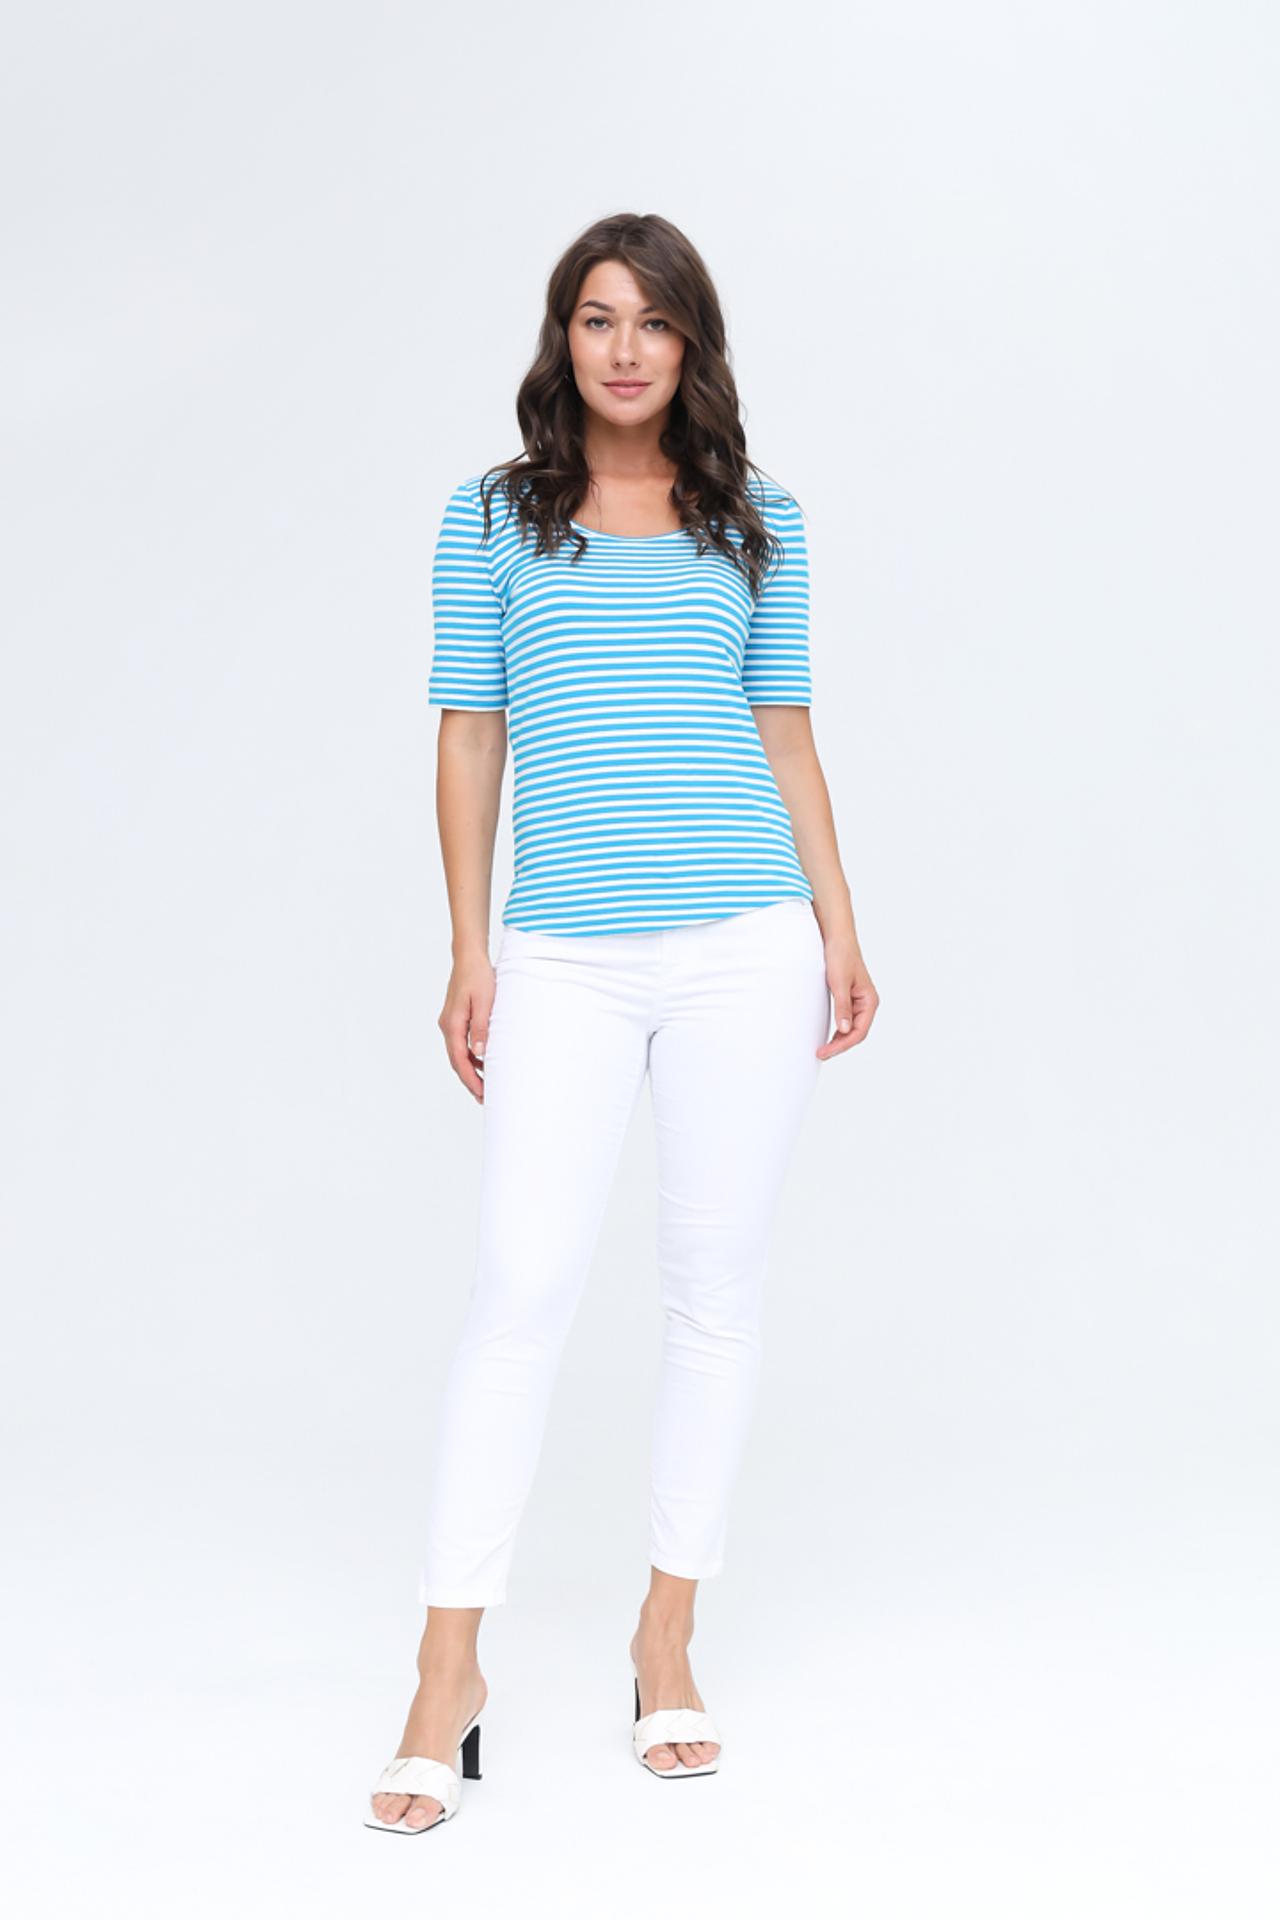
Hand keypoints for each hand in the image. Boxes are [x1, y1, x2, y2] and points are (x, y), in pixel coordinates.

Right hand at [438, 953, 496, 1102]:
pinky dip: (470, 1056)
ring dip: (470, 1070)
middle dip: (470, 1081)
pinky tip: (483, 1062)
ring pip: (458, 1054)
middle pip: (457, 1061)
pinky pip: (461, 1043)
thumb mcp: (485, 1002)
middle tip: (485, 1098)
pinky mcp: (456, 1018)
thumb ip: (482, 1029)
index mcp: (453, 1025)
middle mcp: (448, 1026)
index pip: (460, 1061)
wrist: (469, 956)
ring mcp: (450, 1022)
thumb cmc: (478, 976)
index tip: (482, 1094)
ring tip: (485, 1085)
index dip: (471, 1080)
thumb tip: (480, 1055)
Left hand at [817, 935, 878, 1059]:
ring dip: (838, 1040)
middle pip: (856, 1033)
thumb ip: (842, 1007)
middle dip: (840, 1045)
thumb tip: (844, 1030)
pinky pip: (845, 1020)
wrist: (837, 937)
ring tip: (823, 1050)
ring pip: (851, 1028)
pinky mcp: (849, 998)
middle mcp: (866, 1003)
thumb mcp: (839, 982)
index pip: (859, 1032)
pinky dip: (837, 1030)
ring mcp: (858, 1002)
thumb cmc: (841, 955)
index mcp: (869, 1001)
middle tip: (820, 1054)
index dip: (842, 1045)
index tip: (825, 1051)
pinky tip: (828, 1036)